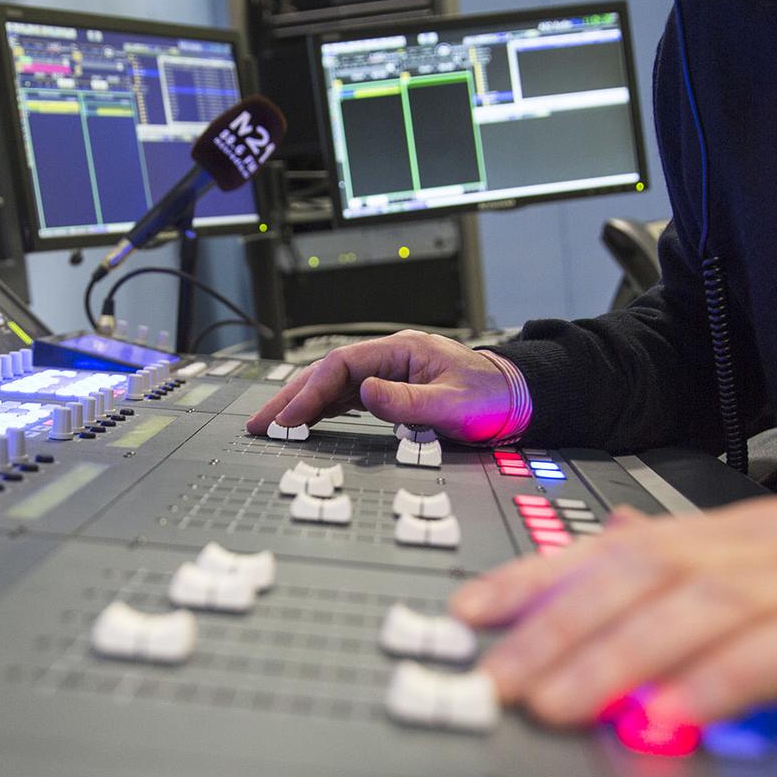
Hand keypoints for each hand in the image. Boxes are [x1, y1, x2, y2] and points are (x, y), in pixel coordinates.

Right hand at [244, 330, 513, 442]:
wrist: (516, 399)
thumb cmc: (491, 398)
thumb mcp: (453, 404)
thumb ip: (407, 401)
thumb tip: (364, 394)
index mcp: (402, 351)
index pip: (341, 366)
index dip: (311, 391)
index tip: (290, 418)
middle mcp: (389, 358)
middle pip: (328, 371)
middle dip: (291, 397)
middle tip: (260, 423)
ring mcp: (387, 373)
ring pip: (332, 385)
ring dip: (301, 404)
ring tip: (272, 425)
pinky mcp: (390, 390)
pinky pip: (346, 398)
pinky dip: (321, 410)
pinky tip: (305, 423)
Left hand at [449, 497, 776, 728]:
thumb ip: (710, 581)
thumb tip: (616, 579)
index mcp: (747, 533)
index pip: (618, 544)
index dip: (538, 577)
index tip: (470, 615)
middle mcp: (773, 546)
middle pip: (643, 574)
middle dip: (558, 627)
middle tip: (495, 676)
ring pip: (699, 607)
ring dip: (618, 657)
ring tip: (558, 702)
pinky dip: (722, 683)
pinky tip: (671, 715)